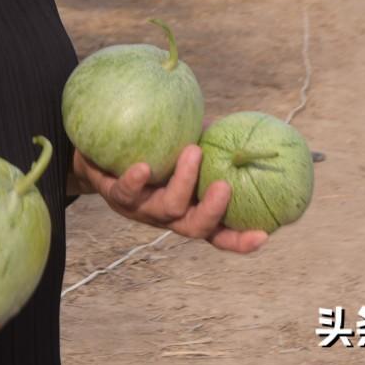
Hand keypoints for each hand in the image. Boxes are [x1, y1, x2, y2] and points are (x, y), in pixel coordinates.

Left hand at [73, 144, 268, 254]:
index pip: (219, 232)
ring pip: (165, 208)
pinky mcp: (116, 197)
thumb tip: (243, 124)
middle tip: (225, 186)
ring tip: (193, 151)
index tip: (265, 234)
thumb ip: (210, 139)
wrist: (99, 152)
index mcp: (189, 209)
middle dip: (212, 211)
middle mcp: (167, 216)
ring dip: (183, 182)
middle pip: (194, 227)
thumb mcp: (184, 143)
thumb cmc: (153, 148)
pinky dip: (134, 180)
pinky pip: (126, 192)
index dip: (240, 240)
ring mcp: (142, 209)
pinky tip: (142, 166)